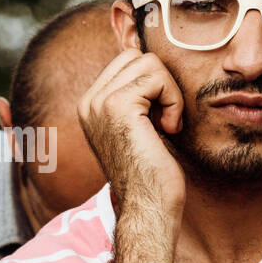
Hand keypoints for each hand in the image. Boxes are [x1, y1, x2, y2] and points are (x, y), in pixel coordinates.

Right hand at [77, 49, 185, 220]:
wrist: (147, 206)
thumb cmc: (152, 173)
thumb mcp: (139, 127)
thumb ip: (137, 97)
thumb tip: (154, 63)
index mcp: (90, 105)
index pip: (127, 61)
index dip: (153, 84)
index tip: (157, 119)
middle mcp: (89, 101)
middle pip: (136, 56)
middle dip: (161, 83)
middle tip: (164, 119)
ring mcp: (99, 102)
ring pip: (148, 63)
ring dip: (169, 92)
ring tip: (166, 125)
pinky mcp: (117, 105)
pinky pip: (157, 78)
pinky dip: (172, 101)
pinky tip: (168, 129)